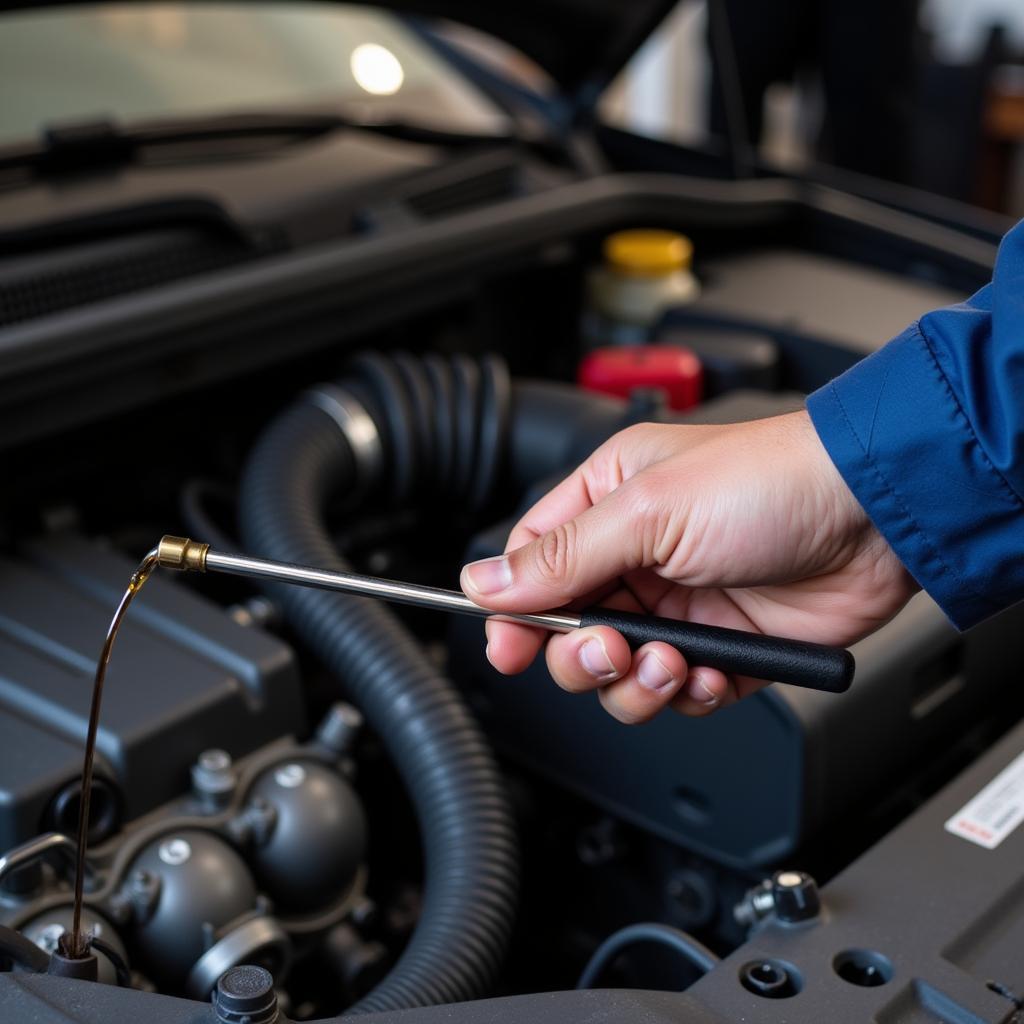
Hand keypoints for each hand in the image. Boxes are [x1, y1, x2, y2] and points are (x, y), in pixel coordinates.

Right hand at [460, 411, 915, 723]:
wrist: (873, 516)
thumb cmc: (770, 482)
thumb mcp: (648, 512)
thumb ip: (561, 558)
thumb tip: (484, 581)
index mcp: (607, 502)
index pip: (532, 564)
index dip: (513, 611)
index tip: (507, 647)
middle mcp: (638, 555)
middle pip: (568, 632)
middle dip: (583, 655)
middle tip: (610, 646)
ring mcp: (680, 605)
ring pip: (619, 673)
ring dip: (637, 682)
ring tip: (672, 659)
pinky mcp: (722, 647)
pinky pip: (678, 694)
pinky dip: (688, 694)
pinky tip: (711, 669)